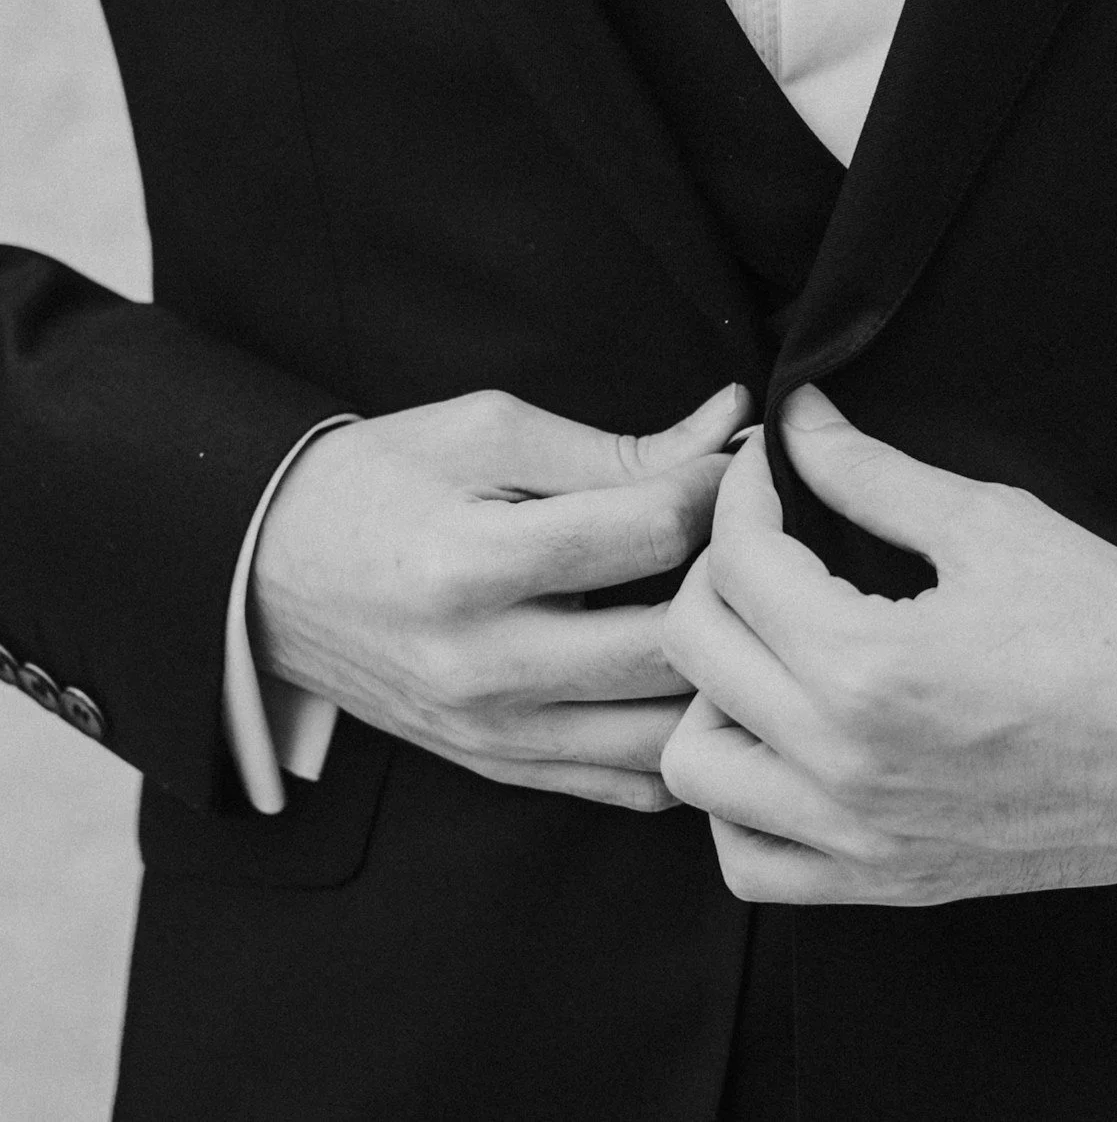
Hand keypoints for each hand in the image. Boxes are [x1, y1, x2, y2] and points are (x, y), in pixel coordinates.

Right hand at [250, 380, 751, 809]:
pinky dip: (677, 735)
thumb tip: (730, 425)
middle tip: (753, 537)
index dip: (717, 488)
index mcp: (474, 562)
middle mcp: (483, 664)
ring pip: (662, 732)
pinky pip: (628, 784)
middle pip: (668, 643)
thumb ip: (616, 446)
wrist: (271, 570)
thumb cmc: (383, 480)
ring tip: (728, 608)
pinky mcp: (498, 768)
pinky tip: (686, 677)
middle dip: (734, 582)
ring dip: (716, 671)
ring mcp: (491, 732)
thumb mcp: (490, 432)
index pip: (648, 534)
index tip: (741, 462)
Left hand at [659, 386, 1116, 901]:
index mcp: (867, 666)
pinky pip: (749, 860)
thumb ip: (870, 472)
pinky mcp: (882, 882)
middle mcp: (843, 763)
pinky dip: (739, 803)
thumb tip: (797, 419)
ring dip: (712, 691)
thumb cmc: (1106, 626)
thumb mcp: (989, 523)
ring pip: (695, 766)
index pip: (739, 559)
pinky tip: (781, 743)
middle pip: (694, 647)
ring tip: (769, 644)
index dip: (742, 486)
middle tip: (767, 535)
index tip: (767, 460)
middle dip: (716, 567)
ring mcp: (857, 836)